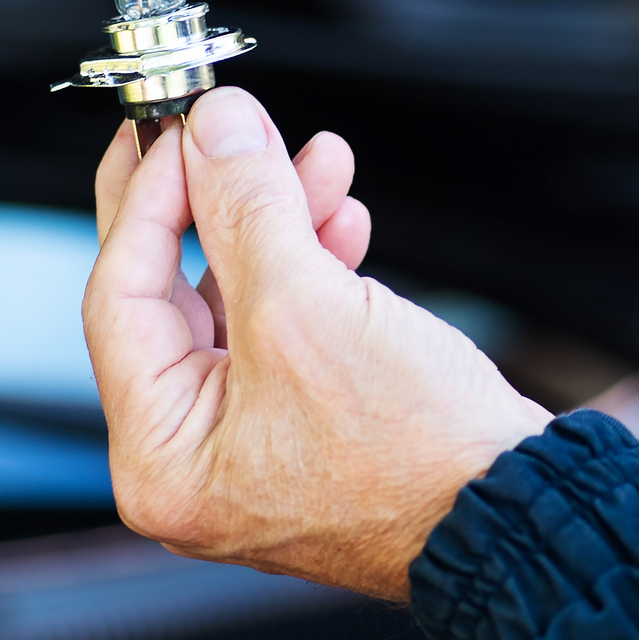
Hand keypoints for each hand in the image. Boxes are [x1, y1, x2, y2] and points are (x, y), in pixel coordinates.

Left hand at [83, 87, 551, 599]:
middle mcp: (192, 458)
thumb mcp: (307, 308)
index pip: (120, 299)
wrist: (518, 512)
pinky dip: (310, 262)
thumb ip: (246, 207)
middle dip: (217, 198)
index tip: (178, 131)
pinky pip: (285, 321)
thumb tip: (211, 130)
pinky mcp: (306, 420)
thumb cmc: (417, 461)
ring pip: (239, 295)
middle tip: (220, 128)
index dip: (149, 201)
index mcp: (161, 459)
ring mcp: (251, 441)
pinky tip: (341, 217)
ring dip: (276, 219)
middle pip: (174, 291)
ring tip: (316, 161)